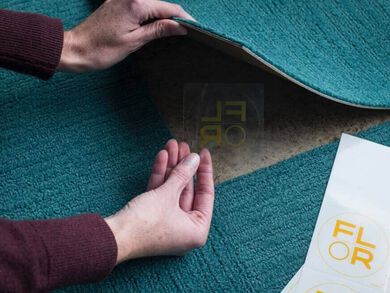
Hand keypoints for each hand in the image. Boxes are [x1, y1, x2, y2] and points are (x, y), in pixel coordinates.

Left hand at [58, 0, 193, 71]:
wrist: (76, 49)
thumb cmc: (101, 49)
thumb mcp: (135, 41)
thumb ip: (159, 30)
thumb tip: (180, 26)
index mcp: (136, 4)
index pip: (169, 8)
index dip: (184, 18)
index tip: (196, 28)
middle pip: (161, 4)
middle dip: (174, 16)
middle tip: (186, 31)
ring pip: (151, 5)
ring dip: (163, 16)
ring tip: (173, 31)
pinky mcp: (116, 3)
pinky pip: (140, 6)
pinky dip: (150, 15)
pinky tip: (154, 26)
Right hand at [105, 140, 213, 263]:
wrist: (115, 237)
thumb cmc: (146, 223)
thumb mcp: (168, 194)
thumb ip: (183, 174)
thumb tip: (194, 158)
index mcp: (196, 230)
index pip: (206, 194)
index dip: (205, 171)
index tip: (203, 152)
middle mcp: (184, 229)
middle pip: (187, 190)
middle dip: (183, 165)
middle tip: (183, 145)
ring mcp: (168, 223)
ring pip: (173, 189)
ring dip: (171, 167)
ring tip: (171, 145)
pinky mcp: (153, 218)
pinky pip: (161, 194)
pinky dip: (161, 176)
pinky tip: (162, 156)